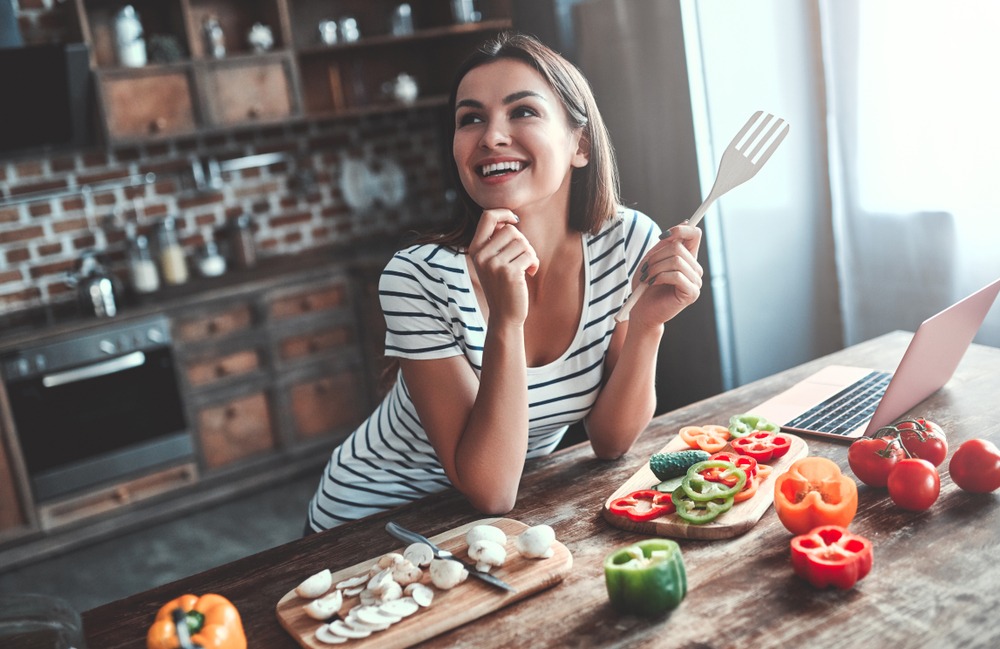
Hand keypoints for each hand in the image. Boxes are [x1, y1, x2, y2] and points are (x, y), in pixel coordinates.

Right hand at [468, 209, 539, 325]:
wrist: (505, 315)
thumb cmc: (503, 285)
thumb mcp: (493, 261)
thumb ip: (497, 242)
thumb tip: (510, 220)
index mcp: (475, 249)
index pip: (487, 216)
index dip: (504, 212)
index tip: (515, 220)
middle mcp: (481, 255)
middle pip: (510, 230)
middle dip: (522, 242)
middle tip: (523, 257)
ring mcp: (494, 264)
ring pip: (522, 242)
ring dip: (529, 254)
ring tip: (526, 267)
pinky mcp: (509, 273)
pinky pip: (529, 255)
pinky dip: (534, 263)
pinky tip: (530, 273)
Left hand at [629, 221, 703, 327]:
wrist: (642, 311)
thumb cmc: (645, 285)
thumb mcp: (652, 259)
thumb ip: (666, 242)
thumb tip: (684, 221)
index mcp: (688, 258)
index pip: (694, 234)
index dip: (680, 229)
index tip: (662, 236)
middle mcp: (695, 269)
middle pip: (678, 247)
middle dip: (656, 256)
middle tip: (646, 269)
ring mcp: (696, 282)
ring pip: (676, 260)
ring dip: (655, 268)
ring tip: (647, 278)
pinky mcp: (692, 293)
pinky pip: (676, 275)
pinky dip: (660, 277)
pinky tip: (652, 283)